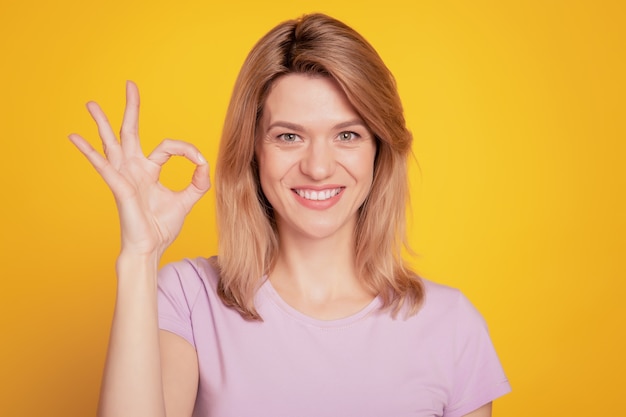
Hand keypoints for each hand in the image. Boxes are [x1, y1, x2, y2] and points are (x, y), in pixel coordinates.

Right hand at [68, 81, 210, 256]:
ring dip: (102, 123)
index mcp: (149, 170)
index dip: (186, 150)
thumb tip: (204, 164)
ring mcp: (124, 176)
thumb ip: (197, 182)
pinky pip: (103, 165)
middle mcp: (134, 168)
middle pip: (130, 132)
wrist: (151, 247)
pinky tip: (75, 137)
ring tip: (91, 104)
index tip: (199, 162)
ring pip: (112, 143)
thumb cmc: (162, 226)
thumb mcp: (187, 200)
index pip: (167, 147)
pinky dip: (90, 152)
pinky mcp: (118, 186)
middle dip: (131, 108)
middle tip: (130, 85)